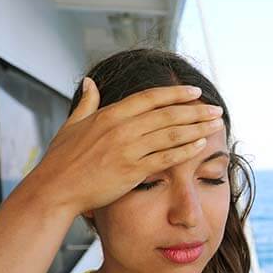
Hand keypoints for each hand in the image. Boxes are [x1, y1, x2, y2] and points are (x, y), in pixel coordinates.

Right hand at [27, 77, 224, 215]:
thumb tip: (90, 82)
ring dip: (197, 127)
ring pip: (171, 134)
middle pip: (168, 114)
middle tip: (217, 109)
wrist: (55, 190)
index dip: (175, 93)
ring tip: (216, 124)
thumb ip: (87, 103)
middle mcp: (122, 128)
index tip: (195, 91)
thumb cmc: (61, 160)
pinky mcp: (132, 171)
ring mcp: (128, 149)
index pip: (150, 98)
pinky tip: (201, 145)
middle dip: (196, 110)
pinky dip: (185, 150)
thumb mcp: (72, 125)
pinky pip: (166, 158)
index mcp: (110, 114)